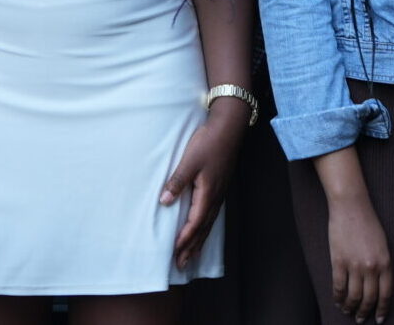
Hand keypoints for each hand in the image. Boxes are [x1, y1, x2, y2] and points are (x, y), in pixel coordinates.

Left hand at [161, 108, 243, 271]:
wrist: (229, 128)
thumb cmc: (208, 142)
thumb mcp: (189, 161)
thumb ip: (177, 181)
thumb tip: (164, 202)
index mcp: (208, 193)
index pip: (195, 223)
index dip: (184, 239)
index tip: (174, 252)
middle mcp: (215, 198)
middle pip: (203, 229)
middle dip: (192, 248)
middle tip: (182, 265)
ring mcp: (219, 193)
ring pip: (208, 224)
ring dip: (199, 241)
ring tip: (191, 256)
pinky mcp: (219, 188)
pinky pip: (212, 215)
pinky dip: (205, 228)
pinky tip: (202, 230)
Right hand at [325, 193, 392, 322]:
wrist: (351, 207)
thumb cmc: (368, 223)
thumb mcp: (383, 245)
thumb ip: (381, 265)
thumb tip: (377, 285)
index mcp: (385, 262)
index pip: (386, 294)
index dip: (382, 309)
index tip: (379, 319)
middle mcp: (371, 267)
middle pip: (369, 298)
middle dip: (365, 312)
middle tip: (361, 319)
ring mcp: (354, 265)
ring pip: (353, 296)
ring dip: (350, 307)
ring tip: (347, 312)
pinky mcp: (339, 261)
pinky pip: (338, 287)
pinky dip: (337, 298)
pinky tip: (337, 301)